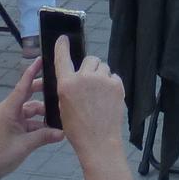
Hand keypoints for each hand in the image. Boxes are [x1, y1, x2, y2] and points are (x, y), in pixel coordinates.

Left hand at [0, 57, 62, 179]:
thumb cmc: (1, 155)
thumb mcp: (26, 145)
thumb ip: (45, 137)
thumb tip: (63, 132)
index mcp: (9, 109)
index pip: (22, 86)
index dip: (32, 72)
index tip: (41, 59)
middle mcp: (9, 110)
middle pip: (28, 95)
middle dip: (43, 92)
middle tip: (59, 88)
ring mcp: (10, 119)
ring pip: (30, 110)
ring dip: (43, 114)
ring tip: (60, 117)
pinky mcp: (12, 128)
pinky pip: (28, 121)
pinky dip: (38, 124)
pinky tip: (51, 131)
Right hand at [51, 36, 127, 165]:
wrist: (98, 141)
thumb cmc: (77, 128)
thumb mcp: (63, 107)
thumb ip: (68, 89)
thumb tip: (74, 78)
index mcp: (66, 84)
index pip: (62, 58)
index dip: (62, 47)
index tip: (63, 38)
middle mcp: (83, 77)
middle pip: (89, 60)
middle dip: (89, 68)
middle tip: (90, 83)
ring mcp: (102, 80)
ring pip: (103, 67)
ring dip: (101, 75)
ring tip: (100, 93)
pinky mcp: (116, 84)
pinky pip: (113, 76)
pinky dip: (111, 83)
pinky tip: (108, 97)